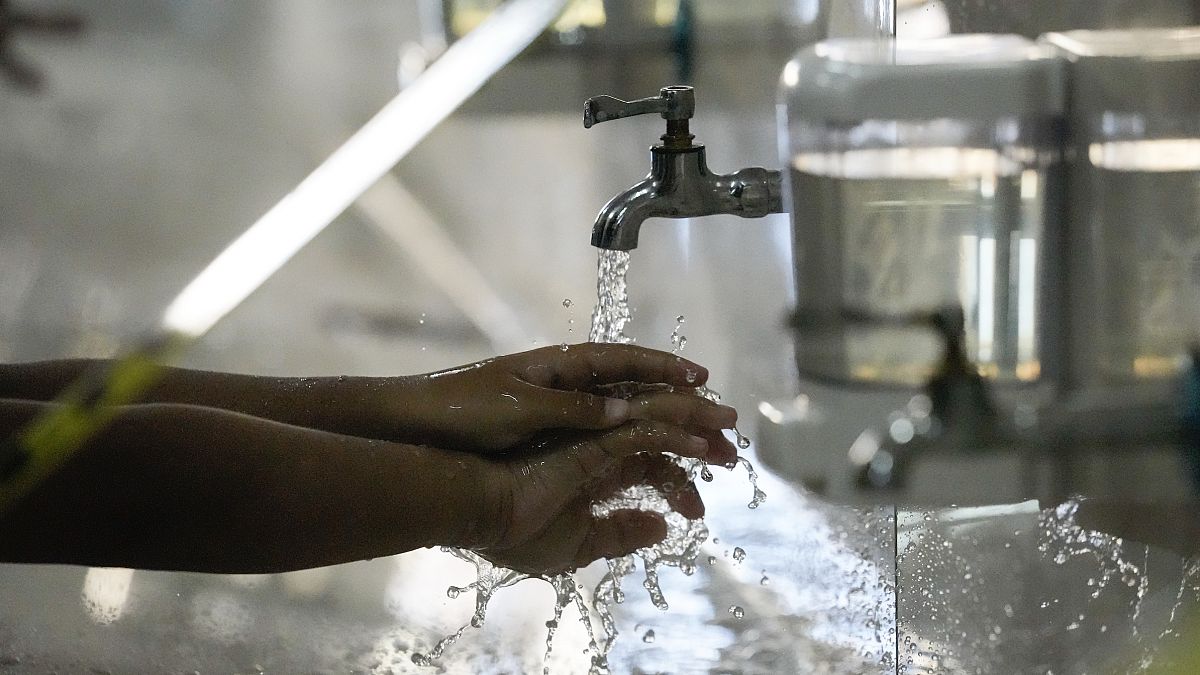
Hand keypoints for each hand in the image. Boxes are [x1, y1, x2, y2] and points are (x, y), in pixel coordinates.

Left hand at [391, 343, 733, 454]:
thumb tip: (625, 409)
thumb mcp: (521, 408)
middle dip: (680, 405)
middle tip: (720, 424)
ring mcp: (560, 409)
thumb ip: (573, 409)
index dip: (667, 369)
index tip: (703, 379)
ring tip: (699, 454)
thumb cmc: (464, 409)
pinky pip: (602, 440)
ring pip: (625, 417)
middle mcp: (567, 383)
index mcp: (562, 366)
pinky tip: (651, 467)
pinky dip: (631, 450)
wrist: (416, 426)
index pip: (627, 361)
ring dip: (663, 431)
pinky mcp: (548, 435)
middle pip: (636, 390)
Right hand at [467, 419, 709, 575]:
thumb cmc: (519, 530)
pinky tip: (698, 447)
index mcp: (596, 466)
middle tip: (733, 455)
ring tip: (731, 426)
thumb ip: (622, 533)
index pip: (649, 463)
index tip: (696, 511)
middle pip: (662, 430)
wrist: (481, 517)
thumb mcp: (581, 543)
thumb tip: (662, 528)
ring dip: (697, 419)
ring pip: (657, 416)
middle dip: (701, 437)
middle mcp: (601, 444)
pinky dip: (673, 435)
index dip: (677, 482)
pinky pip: (641, 431)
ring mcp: (595, 436)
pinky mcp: (591, 439)